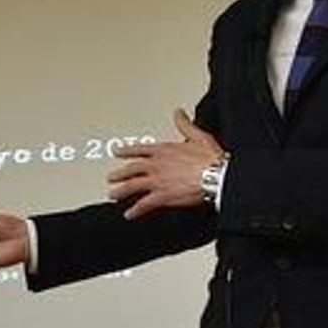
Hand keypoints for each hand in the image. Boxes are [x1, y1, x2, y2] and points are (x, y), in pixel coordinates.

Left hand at [107, 108, 224, 219]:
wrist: (215, 176)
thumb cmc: (210, 159)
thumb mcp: (197, 135)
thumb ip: (184, 124)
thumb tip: (178, 113)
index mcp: (164, 150)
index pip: (140, 150)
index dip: (127, 151)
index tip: (118, 152)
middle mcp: (157, 165)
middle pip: (132, 169)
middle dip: (120, 173)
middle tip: (111, 177)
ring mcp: (157, 181)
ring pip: (133, 186)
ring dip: (121, 191)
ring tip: (113, 195)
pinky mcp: (162, 196)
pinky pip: (144, 204)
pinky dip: (135, 210)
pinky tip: (129, 214)